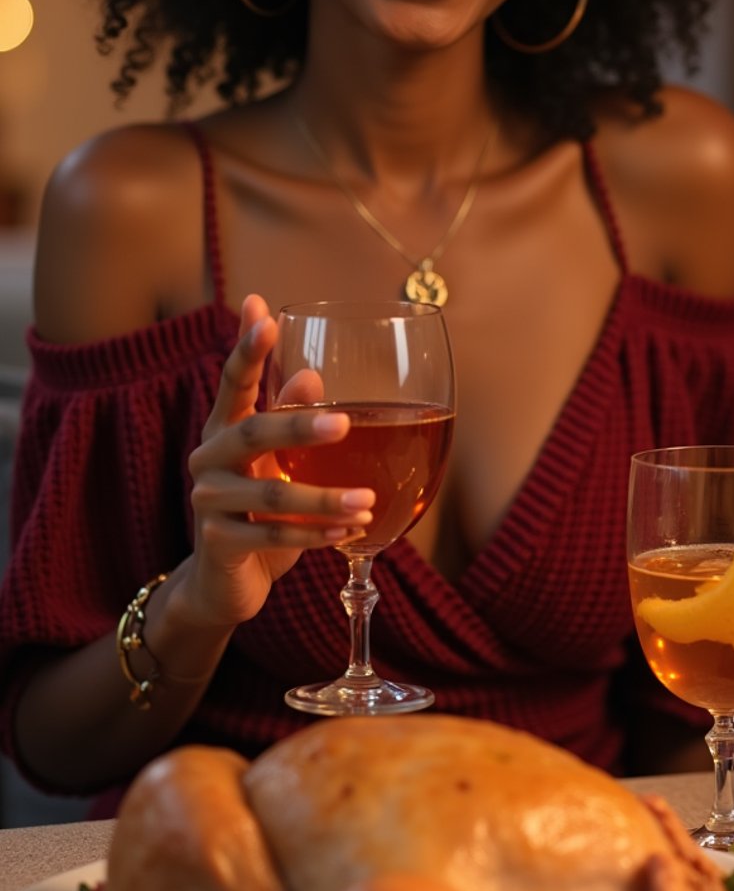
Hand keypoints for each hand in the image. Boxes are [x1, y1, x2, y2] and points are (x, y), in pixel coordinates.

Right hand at [179, 294, 373, 629]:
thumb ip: (291, 418)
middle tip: (345, 421)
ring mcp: (208, 502)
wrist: (224, 581)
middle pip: (250, 431)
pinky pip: (271, 536)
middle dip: (298, 425)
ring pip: (270, 494)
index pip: (234, 381)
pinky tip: (350, 532)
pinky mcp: (219, 545)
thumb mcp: (279, 461)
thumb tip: (312, 376)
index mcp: (224, 428)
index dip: (246, 348)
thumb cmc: (261, 508)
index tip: (261, 310)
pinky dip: (315, 535)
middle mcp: (209, 459)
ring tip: (367, 500)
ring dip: (325, 499)